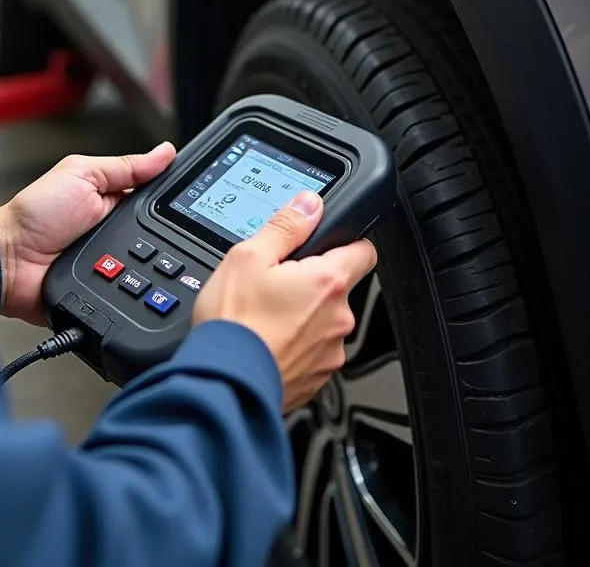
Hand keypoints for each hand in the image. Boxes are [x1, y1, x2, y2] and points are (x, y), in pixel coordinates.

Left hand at [0, 142, 176, 324]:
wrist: (9, 261)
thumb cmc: (35, 214)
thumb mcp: (82, 175)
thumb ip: (124, 167)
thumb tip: (164, 153)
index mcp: (113, 197)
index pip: (154, 196)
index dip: (169, 197)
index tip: (189, 197)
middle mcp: (116, 230)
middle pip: (157, 232)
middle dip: (161, 233)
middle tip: (152, 229)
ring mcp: (113, 261)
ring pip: (149, 264)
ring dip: (147, 262)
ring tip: (132, 252)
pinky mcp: (107, 289)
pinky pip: (131, 289)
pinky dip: (133, 285)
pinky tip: (132, 280)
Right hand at [193, 191, 376, 412]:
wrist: (225, 384)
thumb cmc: (234, 323)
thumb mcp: (248, 256)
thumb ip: (285, 226)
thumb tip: (308, 205)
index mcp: (328, 282)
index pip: (364, 250)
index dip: (346, 242)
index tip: (326, 244)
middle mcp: (339, 319)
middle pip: (338, 288)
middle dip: (311, 282)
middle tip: (273, 283)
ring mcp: (330, 353)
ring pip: (324, 322)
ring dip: (302, 316)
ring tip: (263, 316)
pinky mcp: (317, 379)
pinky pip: (312, 352)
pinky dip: (293, 345)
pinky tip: (265, 340)